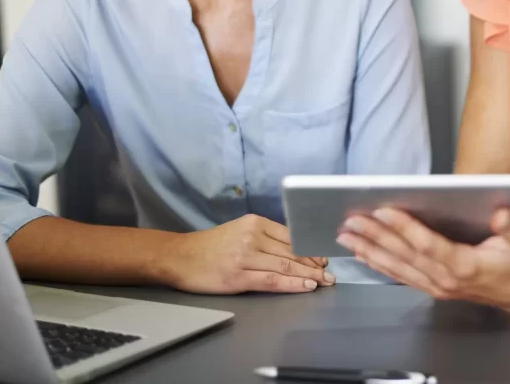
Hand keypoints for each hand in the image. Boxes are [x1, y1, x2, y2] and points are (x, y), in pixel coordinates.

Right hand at [161, 214, 334, 293]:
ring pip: (286, 265)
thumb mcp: (240, 230)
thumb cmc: (210, 246)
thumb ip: (265, 236)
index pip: (292, 236)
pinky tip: (306, 286)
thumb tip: (295, 249)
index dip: (311, 249)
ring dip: (309, 275)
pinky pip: (272, 280)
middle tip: (330, 273)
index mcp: (255, 222)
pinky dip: (292, 283)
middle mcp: (252, 236)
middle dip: (314, 264)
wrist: (179, 257)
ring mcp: (245, 256)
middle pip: (292, 251)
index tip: (324, 258)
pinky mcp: (238, 276)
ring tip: (324, 281)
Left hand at [337, 207, 509, 313]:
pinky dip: (379, 264)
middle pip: (404, 255)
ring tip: (346, 235)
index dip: (404, 228)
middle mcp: (446, 279)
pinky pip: (401, 275)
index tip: (383, 210)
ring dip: (370, 250)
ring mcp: (438, 286)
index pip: (428, 245)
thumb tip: (499, 214)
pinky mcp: (434, 288)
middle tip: (351, 219)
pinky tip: (363, 253)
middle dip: (375, 236)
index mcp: (466, 266)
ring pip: (397, 267)